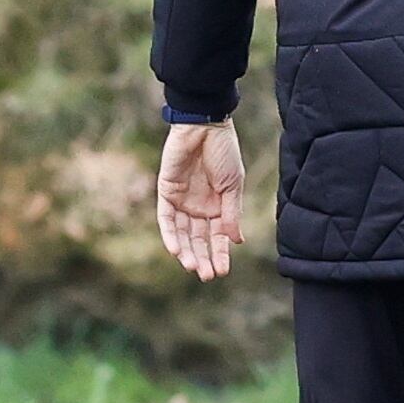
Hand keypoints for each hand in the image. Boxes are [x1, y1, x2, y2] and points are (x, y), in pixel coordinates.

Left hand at [158, 120, 245, 279]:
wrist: (205, 126)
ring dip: (187, 251)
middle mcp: (199, 207)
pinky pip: (166, 219)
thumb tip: (237, 241)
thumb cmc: (224, 152)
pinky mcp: (166, 192)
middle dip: (203, 258)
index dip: (220, 253)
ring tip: (193, 267)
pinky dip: (171, 235)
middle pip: (198, 239)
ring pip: (182, 234)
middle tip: (207, 276)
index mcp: (218, 206)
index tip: (223, 271)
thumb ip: (231, 213)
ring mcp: (182, 201)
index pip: (218, 236)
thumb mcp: (233, 185)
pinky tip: (177, 250)